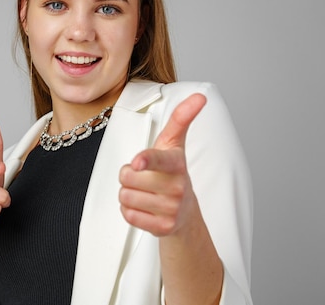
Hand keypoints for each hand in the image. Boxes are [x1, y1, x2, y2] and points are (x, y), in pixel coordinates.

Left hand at [119, 93, 205, 236]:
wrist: (184, 210)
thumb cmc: (172, 170)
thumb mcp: (173, 143)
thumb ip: (181, 118)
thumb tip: (199, 96)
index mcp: (177, 163)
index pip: (158, 159)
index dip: (145, 160)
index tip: (136, 163)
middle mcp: (177, 187)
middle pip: (128, 178)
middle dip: (127, 176)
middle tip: (141, 176)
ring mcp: (171, 208)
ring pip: (125, 197)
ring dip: (128, 193)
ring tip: (143, 191)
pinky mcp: (163, 227)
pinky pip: (128, 215)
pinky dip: (130, 211)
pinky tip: (143, 207)